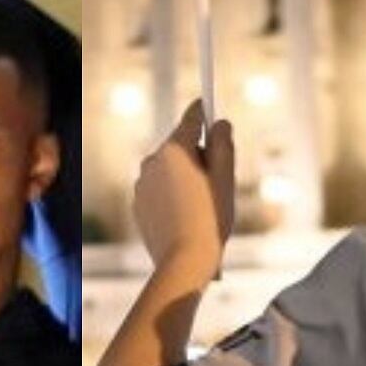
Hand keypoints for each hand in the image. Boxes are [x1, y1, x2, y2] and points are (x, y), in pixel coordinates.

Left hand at [134, 100, 234, 278]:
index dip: (203, 111)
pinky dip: (173, 195)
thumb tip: (219, 122)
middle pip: (182, 146)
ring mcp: (142, 183)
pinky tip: (186, 215)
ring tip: (203, 205)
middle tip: (218, 181)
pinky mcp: (138, 203)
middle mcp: (153, 161)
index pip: (191, 118)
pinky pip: (160, 189)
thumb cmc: (210, 218)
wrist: (183, 261)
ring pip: (171, 169)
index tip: (208, 104)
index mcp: (175, 149)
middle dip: (200, 155)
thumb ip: (223, 144)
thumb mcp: (226, 178)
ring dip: (187, 177)